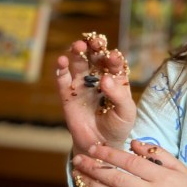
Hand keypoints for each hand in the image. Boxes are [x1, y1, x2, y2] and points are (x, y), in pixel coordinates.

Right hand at [55, 33, 136, 152]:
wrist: (101, 144)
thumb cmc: (118, 126)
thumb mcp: (126, 113)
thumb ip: (119, 96)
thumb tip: (104, 79)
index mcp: (115, 80)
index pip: (114, 64)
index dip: (112, 58)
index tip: (112, 57)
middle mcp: (98, 78)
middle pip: (95, 58)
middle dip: (94, 48)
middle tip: (94, 42)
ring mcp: (82, 85)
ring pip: (78, 64)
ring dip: (77, 53)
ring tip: (79, 47)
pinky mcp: (67, 94)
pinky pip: (62, 79)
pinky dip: (60, 69)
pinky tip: (61, 61)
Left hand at [71, 140, 186, 186]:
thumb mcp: (180, 168)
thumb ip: (158, 153)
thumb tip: (133, 143)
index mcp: (163, 178)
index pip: (130, 162)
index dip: (109, 154)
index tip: (93, 148)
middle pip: (116, 179)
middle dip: (93, 168)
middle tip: (78, 159)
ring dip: (90, 185)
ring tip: (77, 174)